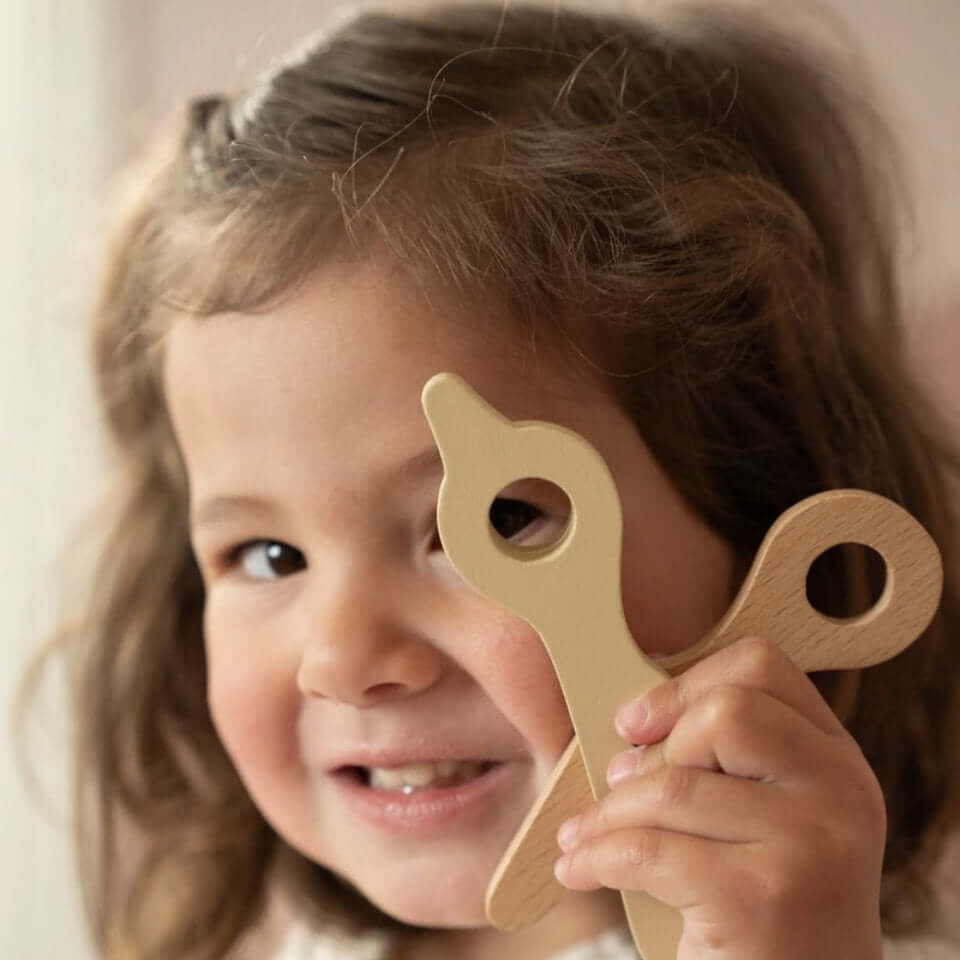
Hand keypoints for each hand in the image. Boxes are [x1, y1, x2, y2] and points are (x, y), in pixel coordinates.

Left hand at [553, 637, 886, 959]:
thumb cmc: (760, 906)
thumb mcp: (761, 819)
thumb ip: (720, 761)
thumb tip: (629, 724)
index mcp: (834, 758)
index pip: (762, 666)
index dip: (688, 681)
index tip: (638, 720)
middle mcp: (840, 791)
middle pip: (724, 710)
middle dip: (656, 748)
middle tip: (622, 782)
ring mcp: (813, 844)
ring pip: (673, 784)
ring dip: (608, 813)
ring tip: (586, 835)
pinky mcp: (766, 898)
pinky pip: (647, 850)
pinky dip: (596, 857)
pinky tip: (579, 869)